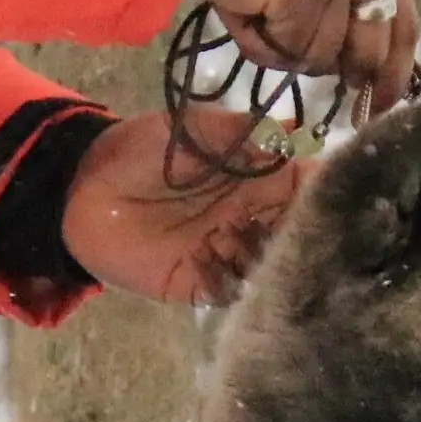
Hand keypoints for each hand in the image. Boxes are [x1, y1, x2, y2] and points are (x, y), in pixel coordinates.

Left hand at [60, 107, 307, 307]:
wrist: (83, 190)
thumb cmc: (140, 151)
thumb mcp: (193, 128)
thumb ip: (241, 131)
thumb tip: (292, 134)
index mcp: (260, 181)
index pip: (310, 190)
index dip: (327, 193)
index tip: (337, 194)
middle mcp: (254, 222)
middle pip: (299, 236)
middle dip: (304, 236)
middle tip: (292, 228)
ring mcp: (230, 256)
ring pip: (271, 270)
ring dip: (262, 258)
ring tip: (234, 235)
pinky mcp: (202, 286)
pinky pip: (231, 294)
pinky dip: (227, 281)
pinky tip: (206, 257)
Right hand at [200, 0, 419, 116]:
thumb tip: (356, 69)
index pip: (402, 19)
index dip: (395, 70)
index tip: (382, 104)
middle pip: (371, 47)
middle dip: (349, 76)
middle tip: (333, 92)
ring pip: (324, 55)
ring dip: (287, 52)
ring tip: (259, 15)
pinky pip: (291, 51)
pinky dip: (263, 46)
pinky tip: (246, 13)